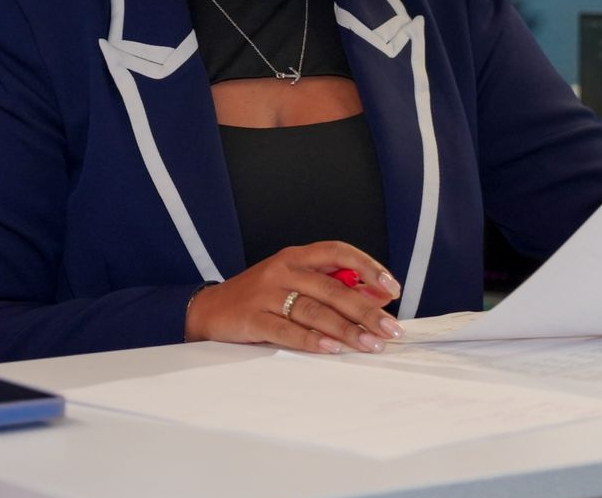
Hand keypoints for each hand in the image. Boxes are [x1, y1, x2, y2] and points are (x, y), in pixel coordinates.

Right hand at [184, 241, 403, 353]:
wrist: (210, 309)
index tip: (392, 286)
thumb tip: (376, 298)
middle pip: (331, 287)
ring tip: (369, 344)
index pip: (337, 251)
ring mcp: (266, 293)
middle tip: (390, 328)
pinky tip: (331, 349)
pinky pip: (286, 330)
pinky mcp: (252, 318)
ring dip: (345, 330)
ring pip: (313, 310)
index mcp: (296, 256)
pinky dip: (310, 340)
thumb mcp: (294, 283)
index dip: (367, 266)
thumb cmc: (260, 296)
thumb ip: (331, 286)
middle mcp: (282, 269)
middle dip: (365, 309)